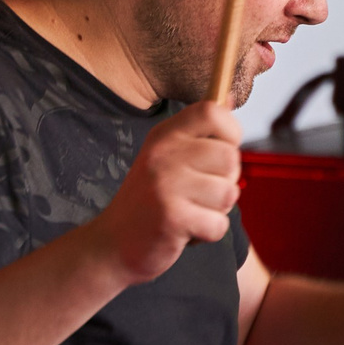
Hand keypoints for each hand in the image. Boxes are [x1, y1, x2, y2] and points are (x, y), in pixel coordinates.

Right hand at [91, 100, 242, 286]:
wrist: (113, 245)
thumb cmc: (148, 201)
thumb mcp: (168, 156)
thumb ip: (199, 132)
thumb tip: (229, 99)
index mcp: (165, 135)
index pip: (212, 111)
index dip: (229, 133)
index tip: (218, 153)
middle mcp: (164, 154)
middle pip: (231, 157)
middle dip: (226, 182)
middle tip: (199, 194)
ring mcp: (167, 185)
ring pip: (229, 193)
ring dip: (217, 211)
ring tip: (191, 211)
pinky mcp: (173, 217)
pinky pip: (219, 224)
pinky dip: (208, 233)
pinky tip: (186, 230)